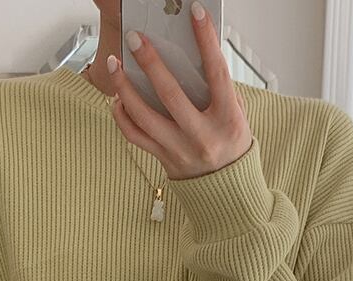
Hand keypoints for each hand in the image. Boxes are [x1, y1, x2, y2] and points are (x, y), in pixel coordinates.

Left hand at [107, 1, 252, 181]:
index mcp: (228, 119)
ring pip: (144, 116)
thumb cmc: (231, 145)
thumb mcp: (237, 115)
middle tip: (137, 39)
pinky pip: (135, 136)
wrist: (226, 190)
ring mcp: (180, 149)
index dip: (206, 40)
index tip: (196, 13)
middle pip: (171, 94)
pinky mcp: (163, 158)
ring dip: (125, 88)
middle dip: (151, 62)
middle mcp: (202, 135)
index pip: (217, 73)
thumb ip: (219, 89)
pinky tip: (118, 99)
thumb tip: (194, 55)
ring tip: (115, 65)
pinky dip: (122, 116)